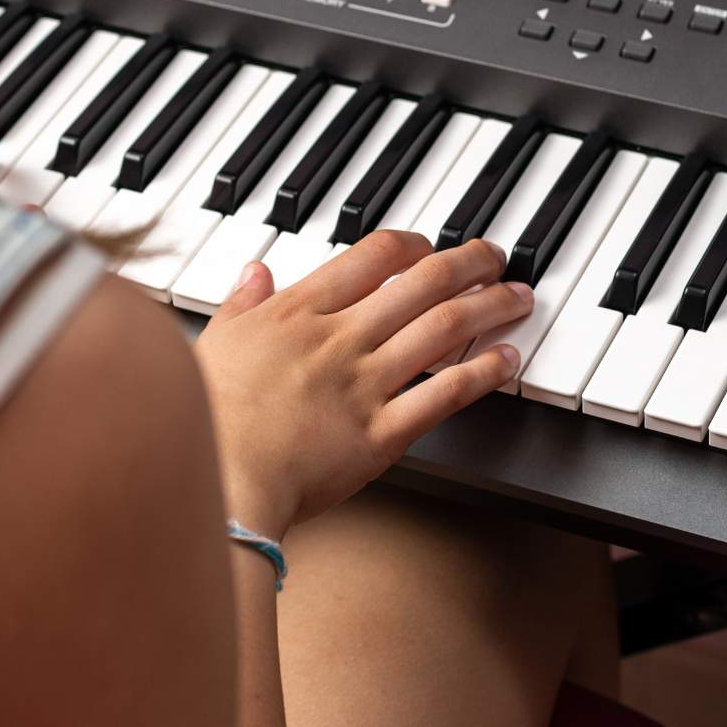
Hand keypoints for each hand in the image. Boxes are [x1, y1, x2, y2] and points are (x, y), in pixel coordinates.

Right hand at [192, 231, 530, 539]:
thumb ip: (241, 303)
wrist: (222, 480)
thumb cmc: (210, 418)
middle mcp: (340, 338)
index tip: (430, 248)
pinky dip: (483, 374)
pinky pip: (445, 396)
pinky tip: (506, 360)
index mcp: (298, 312)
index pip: (372, 256)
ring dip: (489, 308)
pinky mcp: (383, 435)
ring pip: (443, 330)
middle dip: (469, 263)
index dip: (412, 245)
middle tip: (495, 257)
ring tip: (516, 298)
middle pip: (422, 283)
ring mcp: (366, 385)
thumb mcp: (215, 343)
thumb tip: (255, 270)